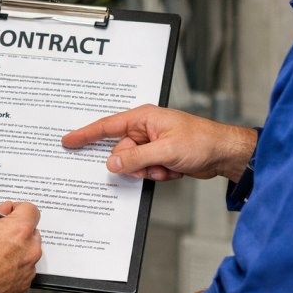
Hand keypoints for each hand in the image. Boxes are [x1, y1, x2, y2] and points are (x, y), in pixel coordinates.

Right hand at [0, 201, 41, 292]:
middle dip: (16, 231)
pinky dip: (12, 269)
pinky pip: (22, 271)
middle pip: (31, 232)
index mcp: (19, 230)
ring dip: (16, 251)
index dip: (17, 209)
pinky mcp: (22, 287)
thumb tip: (1, 210)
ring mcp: (27, 271)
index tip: (7, 214)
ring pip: (27, 253)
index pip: (31, 209)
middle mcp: (29, 250)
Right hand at [61, 104, 256, 181]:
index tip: (68, 141)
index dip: (85, 134)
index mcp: (143, 118)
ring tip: (169, 166)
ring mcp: (152, 143)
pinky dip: (159, 174)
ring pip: (134, 165)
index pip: (107, 126)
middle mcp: (145, 129)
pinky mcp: (159, 156)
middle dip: (136, 165)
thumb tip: (113, 164)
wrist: (223, 152)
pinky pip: (147, 170)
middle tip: (153, 166)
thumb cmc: (202, 141)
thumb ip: (136, 158)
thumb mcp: (165, 151)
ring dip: (150, 171)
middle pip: (122, 153)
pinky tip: (174, 169)